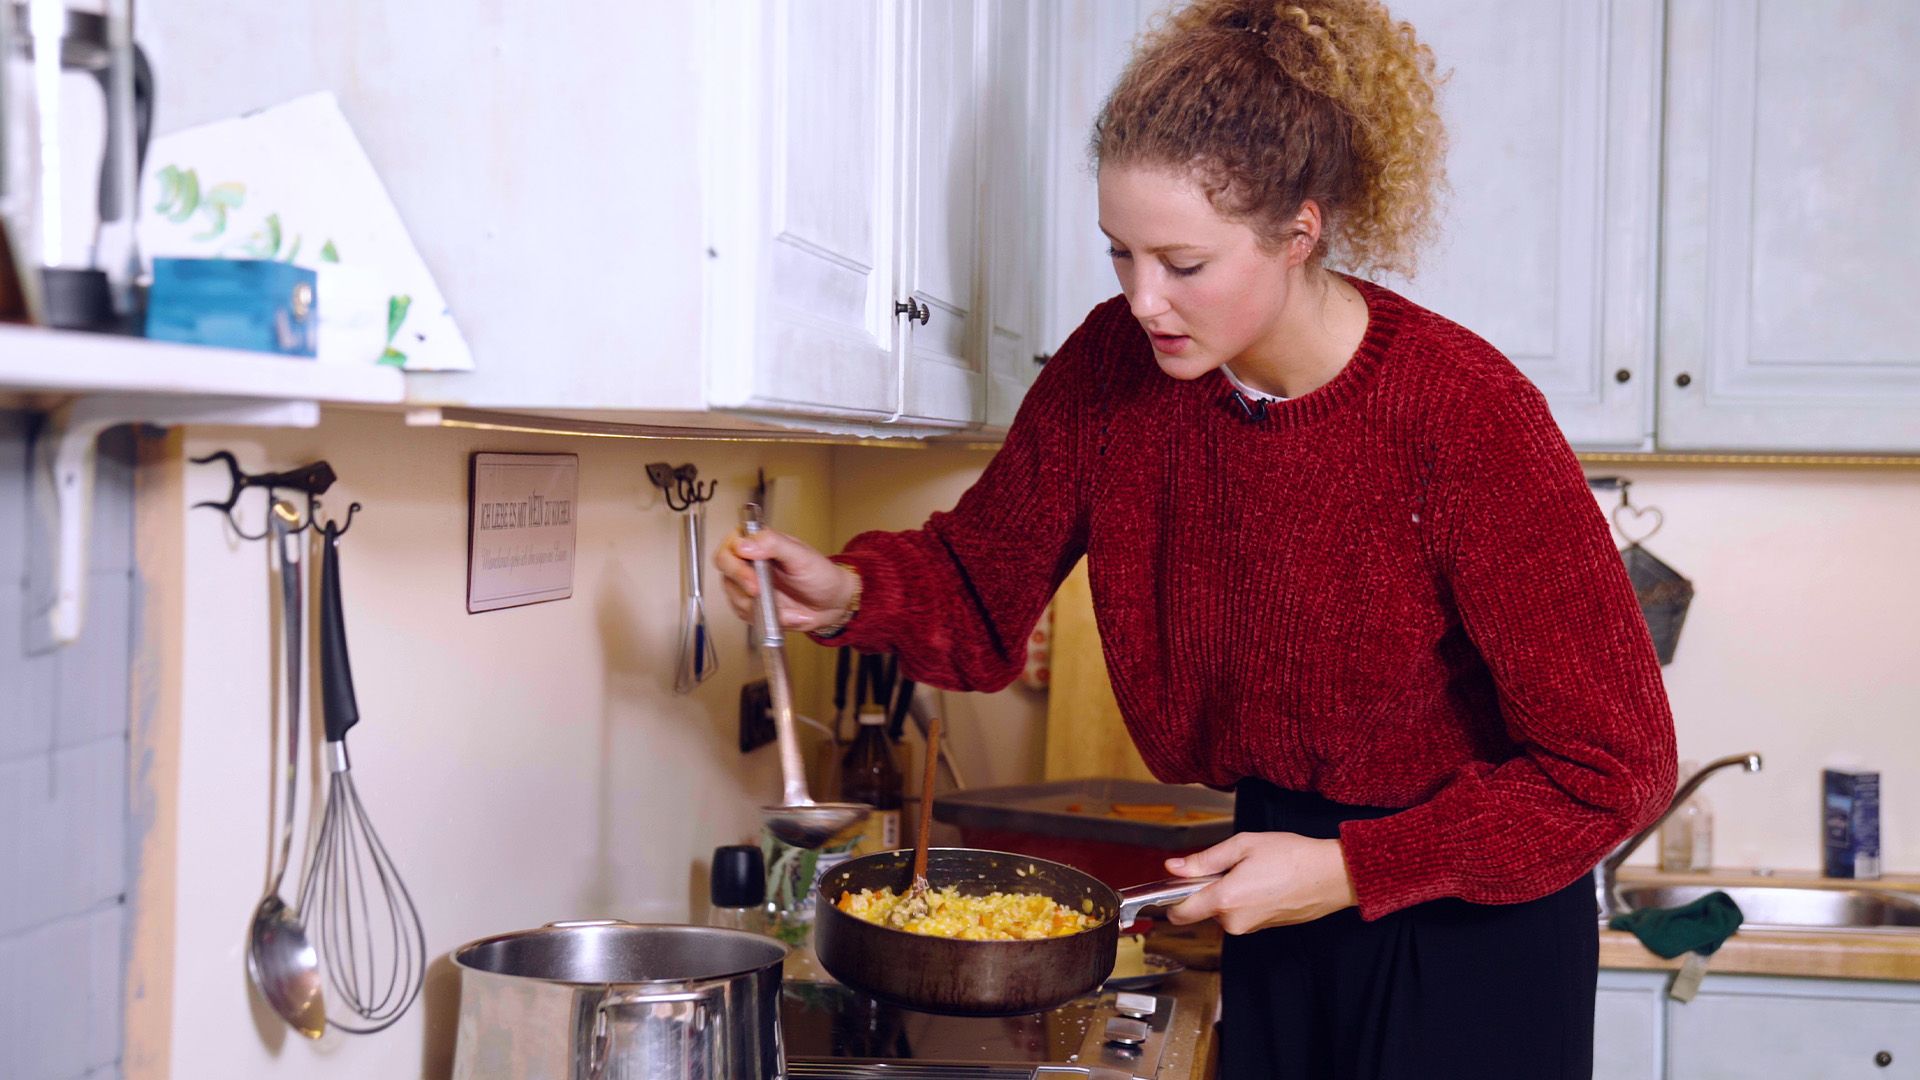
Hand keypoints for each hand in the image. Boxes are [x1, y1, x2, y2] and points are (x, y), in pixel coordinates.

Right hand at [715, 526, 857, 633]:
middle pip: (726, 571)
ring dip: (760, 606)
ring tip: (786, 609)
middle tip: (760, 593)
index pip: (730, 546)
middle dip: (743, 585)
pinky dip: (767, 619)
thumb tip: (744, 545)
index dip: (736, 563)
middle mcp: (748, 563)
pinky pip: (746, 615)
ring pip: (735, 597)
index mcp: (758, 543)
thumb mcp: (800, 555)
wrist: (832, 603)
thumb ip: (773, 544)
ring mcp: (747, 586)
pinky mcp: (752, 607)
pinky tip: (785, 615)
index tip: (753, 577)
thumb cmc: (819, 574)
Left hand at [1161, 832, 1357, 934]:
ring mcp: (1250, 928)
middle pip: (1203, 909)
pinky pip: (1242, 914)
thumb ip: (1204, 859)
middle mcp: (1235, 921)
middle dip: (1209, 889)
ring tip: (1254, 872)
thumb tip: (1174, 867)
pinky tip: (1265, 882)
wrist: (1332, 875)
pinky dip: (1245, 900)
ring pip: (1223, 911)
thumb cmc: (1292, 856)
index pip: (1180, 913)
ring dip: (1229, 893)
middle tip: (1232, 865)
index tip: (1171, 887)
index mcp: (1225, 900)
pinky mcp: (1264, 929)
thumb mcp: (1242, 845)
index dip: (1169, 900)